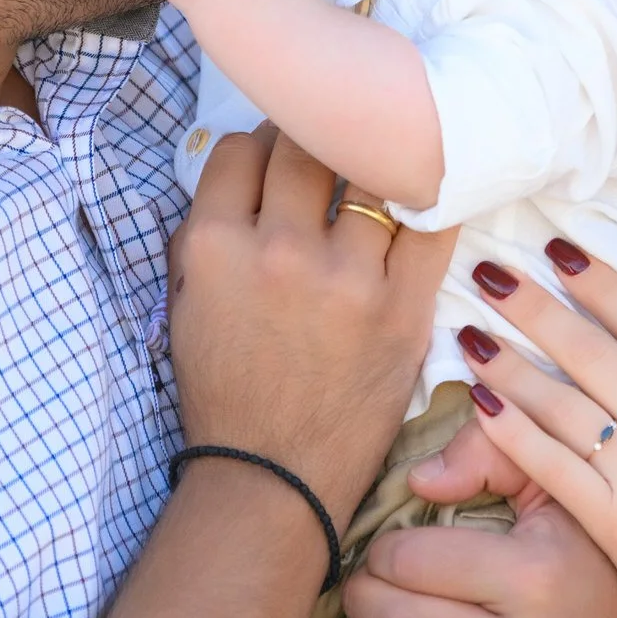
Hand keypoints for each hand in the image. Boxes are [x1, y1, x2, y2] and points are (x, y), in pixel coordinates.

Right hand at [167, 126, 454, 528]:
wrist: (272, 479)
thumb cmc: (226, 393)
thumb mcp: (184, 305)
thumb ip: (205, 234)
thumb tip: (243, 170)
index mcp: (213, 247)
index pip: (241, 148)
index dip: (261, 143)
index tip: (278, 152)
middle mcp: (278, 250)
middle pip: (306, 145)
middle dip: (318, 138)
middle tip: (334, 148)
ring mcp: (345, 278)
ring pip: (370, 173)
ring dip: (373, 167)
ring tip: (381, 172)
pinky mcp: (402, 308)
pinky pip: (431, 224)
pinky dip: (432, 202)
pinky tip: (431, 194)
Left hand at [448, 243, 616, 617]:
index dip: (603, 286)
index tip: (561, 251)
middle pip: (597, 352)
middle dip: (540, 307)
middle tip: (492, 272)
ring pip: (566, 403)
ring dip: (512, 362)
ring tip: (471, 330)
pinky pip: (554, 465)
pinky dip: (514, 431)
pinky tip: (481, 403)